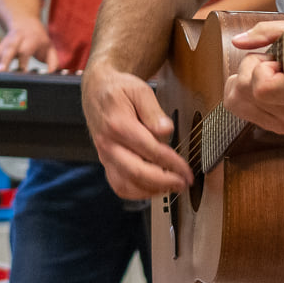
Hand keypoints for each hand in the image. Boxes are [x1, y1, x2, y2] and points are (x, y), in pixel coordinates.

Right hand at [0, 22, 56, 71]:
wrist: (24, 20)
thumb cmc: (38, 38)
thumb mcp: (49, 47)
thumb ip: (53, 61)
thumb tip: (52, 74)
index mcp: (30, 39)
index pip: (26, 50)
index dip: (24, 61)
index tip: (22, 72)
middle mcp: (16, 39)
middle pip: (9, 49)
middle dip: (4, 60)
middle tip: (0, 70)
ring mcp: (5, 42)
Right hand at [80, 62, 192, 199]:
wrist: (97, 91)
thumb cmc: (120, 90)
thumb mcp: (139, 90)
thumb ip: (153, 111)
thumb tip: (166, 129)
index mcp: (118, 124)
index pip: (150, 150)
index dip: (172, 164)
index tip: (187, 170)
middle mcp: (108, 144)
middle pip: (136, 172)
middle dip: (164, 182)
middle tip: (182, 183)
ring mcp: (105, 155)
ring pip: (126, 184)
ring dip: (151, 190)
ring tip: (171, 186)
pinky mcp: (106, 162)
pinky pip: (118, 185)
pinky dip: (137, 192)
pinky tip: (154, 187)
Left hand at [222, 18, 283, 134]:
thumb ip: (268, 32)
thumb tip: (238, 42)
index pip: (263, 88)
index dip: (263, 68)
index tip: (279, 61)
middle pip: (244, 90)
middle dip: (251, 68)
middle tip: (273, 64)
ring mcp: (282, 124)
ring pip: (234, 100)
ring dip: (245, 80)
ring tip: (269, 74)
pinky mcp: (272, 127)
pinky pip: (236, 107)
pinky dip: (242, 91)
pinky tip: (261, 85)